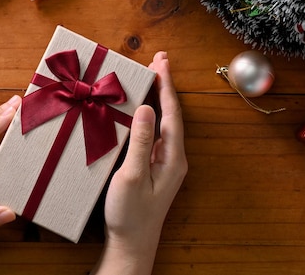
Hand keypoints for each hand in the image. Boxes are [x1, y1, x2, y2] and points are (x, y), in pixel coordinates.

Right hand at [92, 51, 186, 274]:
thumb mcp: (131, 176)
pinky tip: (141, 108)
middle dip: (165, 85)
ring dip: (158, 97)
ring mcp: (165, 162)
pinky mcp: (155, 167)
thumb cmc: (130, 214)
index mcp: (172, 157)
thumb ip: (140, 142)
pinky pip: (155, 132)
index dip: (166, 86)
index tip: (160, 62)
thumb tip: (146, 108)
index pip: (171, 113)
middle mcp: (173, 156)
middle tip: (158, 60)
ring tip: (151, 75)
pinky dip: (150, 113)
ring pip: (163, 121)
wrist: (132, 243)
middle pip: (171, 113)